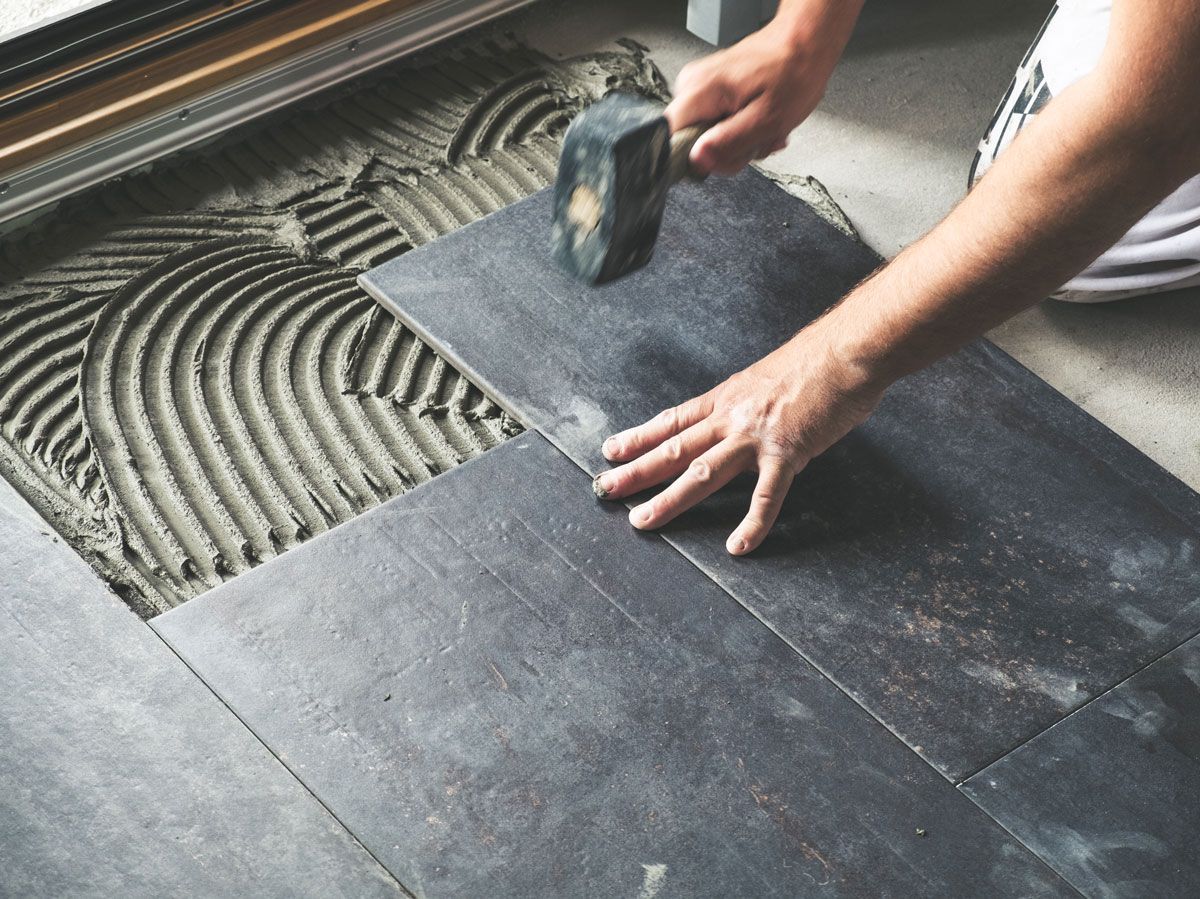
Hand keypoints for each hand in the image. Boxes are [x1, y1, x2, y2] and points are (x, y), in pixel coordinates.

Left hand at [594, 323, 884, 553]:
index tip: (610, 451)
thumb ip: (749, 404)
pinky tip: (738, 547)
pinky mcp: (788, 452)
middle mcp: (732, 417)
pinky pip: (766, 496)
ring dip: (668, 499)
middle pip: (674, 448)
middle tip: (603, 488)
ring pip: (701, 472)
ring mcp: (756, 436)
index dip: (639, 437)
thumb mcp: (767, 379)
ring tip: (641, 520)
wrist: (848, 350)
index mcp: (727, 398)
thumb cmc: (816, 361)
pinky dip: (752, 524)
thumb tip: (741, 421)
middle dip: (635, 470)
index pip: (672, 421)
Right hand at [666, 2, 860, 175]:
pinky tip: (758, 122)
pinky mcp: (710, 91)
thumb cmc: (793, 72)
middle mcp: (692, 86)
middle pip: (691, 143)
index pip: (671, 140)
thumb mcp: (767, 118)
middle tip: (756, 141)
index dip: (697, 159)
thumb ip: (729, 142)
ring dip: (738, 142)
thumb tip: (697, 160)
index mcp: (700, 91)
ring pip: (706, 137)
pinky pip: (715, 124)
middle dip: (728, 151)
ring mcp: (699, 87)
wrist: (805, 43)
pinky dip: (740, 130)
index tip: (726, 156)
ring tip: (763, 129)